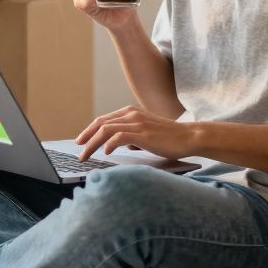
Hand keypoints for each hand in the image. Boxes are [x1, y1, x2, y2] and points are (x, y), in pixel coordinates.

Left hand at [75, 105, 197, 161]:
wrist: (189, 137)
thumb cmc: (170, 138)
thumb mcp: (146, 133)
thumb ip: (132, 135)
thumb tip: (119, 144)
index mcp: (131, 112)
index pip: (104, 119)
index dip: (90, 130)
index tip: (81, 140)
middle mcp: (132, 115)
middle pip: (101, 123)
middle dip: (86, 136)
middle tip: (78, 148)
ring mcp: (137, 123)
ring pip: (106, 130)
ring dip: (93, 143)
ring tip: (86, 155)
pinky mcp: (143, 134)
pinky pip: (119, 137)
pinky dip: (109, 144)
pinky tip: (105, 152)